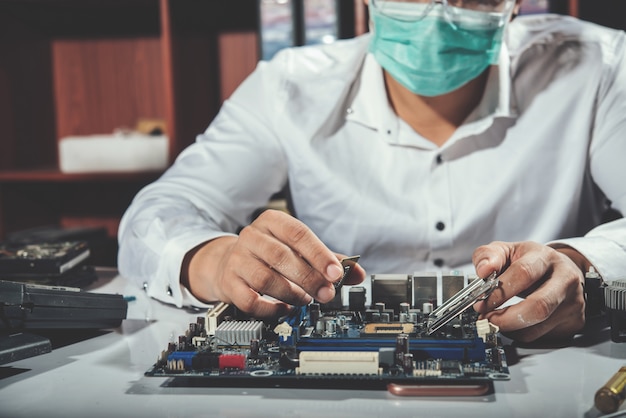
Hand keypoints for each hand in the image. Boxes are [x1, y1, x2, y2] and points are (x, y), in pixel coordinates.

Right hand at [184, 210, 365, 317]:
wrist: (229, 262)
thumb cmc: (271, 255)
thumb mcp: (298, 249)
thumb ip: (328, 260)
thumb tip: (358, 273)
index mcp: (272, 221)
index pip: (298, 234)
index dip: (319, 254)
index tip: (337, 274)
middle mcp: (251, 236)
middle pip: (281, 256)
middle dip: (309, 278)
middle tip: (327, 294)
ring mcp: (237, 260)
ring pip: (266, 279)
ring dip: (292, 293)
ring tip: (305, 300)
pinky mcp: (228, 283)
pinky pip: (250, 300)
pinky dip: (271, 308)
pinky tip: (284, 308)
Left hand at [472, 241, 586, 342]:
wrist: (560, 268)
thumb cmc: (529, 260)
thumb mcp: (506, 251)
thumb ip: (489, 256)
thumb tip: (483, 270)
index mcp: (545, 257)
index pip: (523, 274)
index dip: (499, 292)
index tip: (481, 303)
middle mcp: (565, 278)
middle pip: (538, 306)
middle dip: (506, 318)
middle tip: (487, 319)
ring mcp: (573, 301)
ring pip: (539, 326)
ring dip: (510, 328)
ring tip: (495, 321)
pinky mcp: (575, 321)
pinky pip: (542, 336)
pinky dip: (521, 333)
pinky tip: (513, 324)